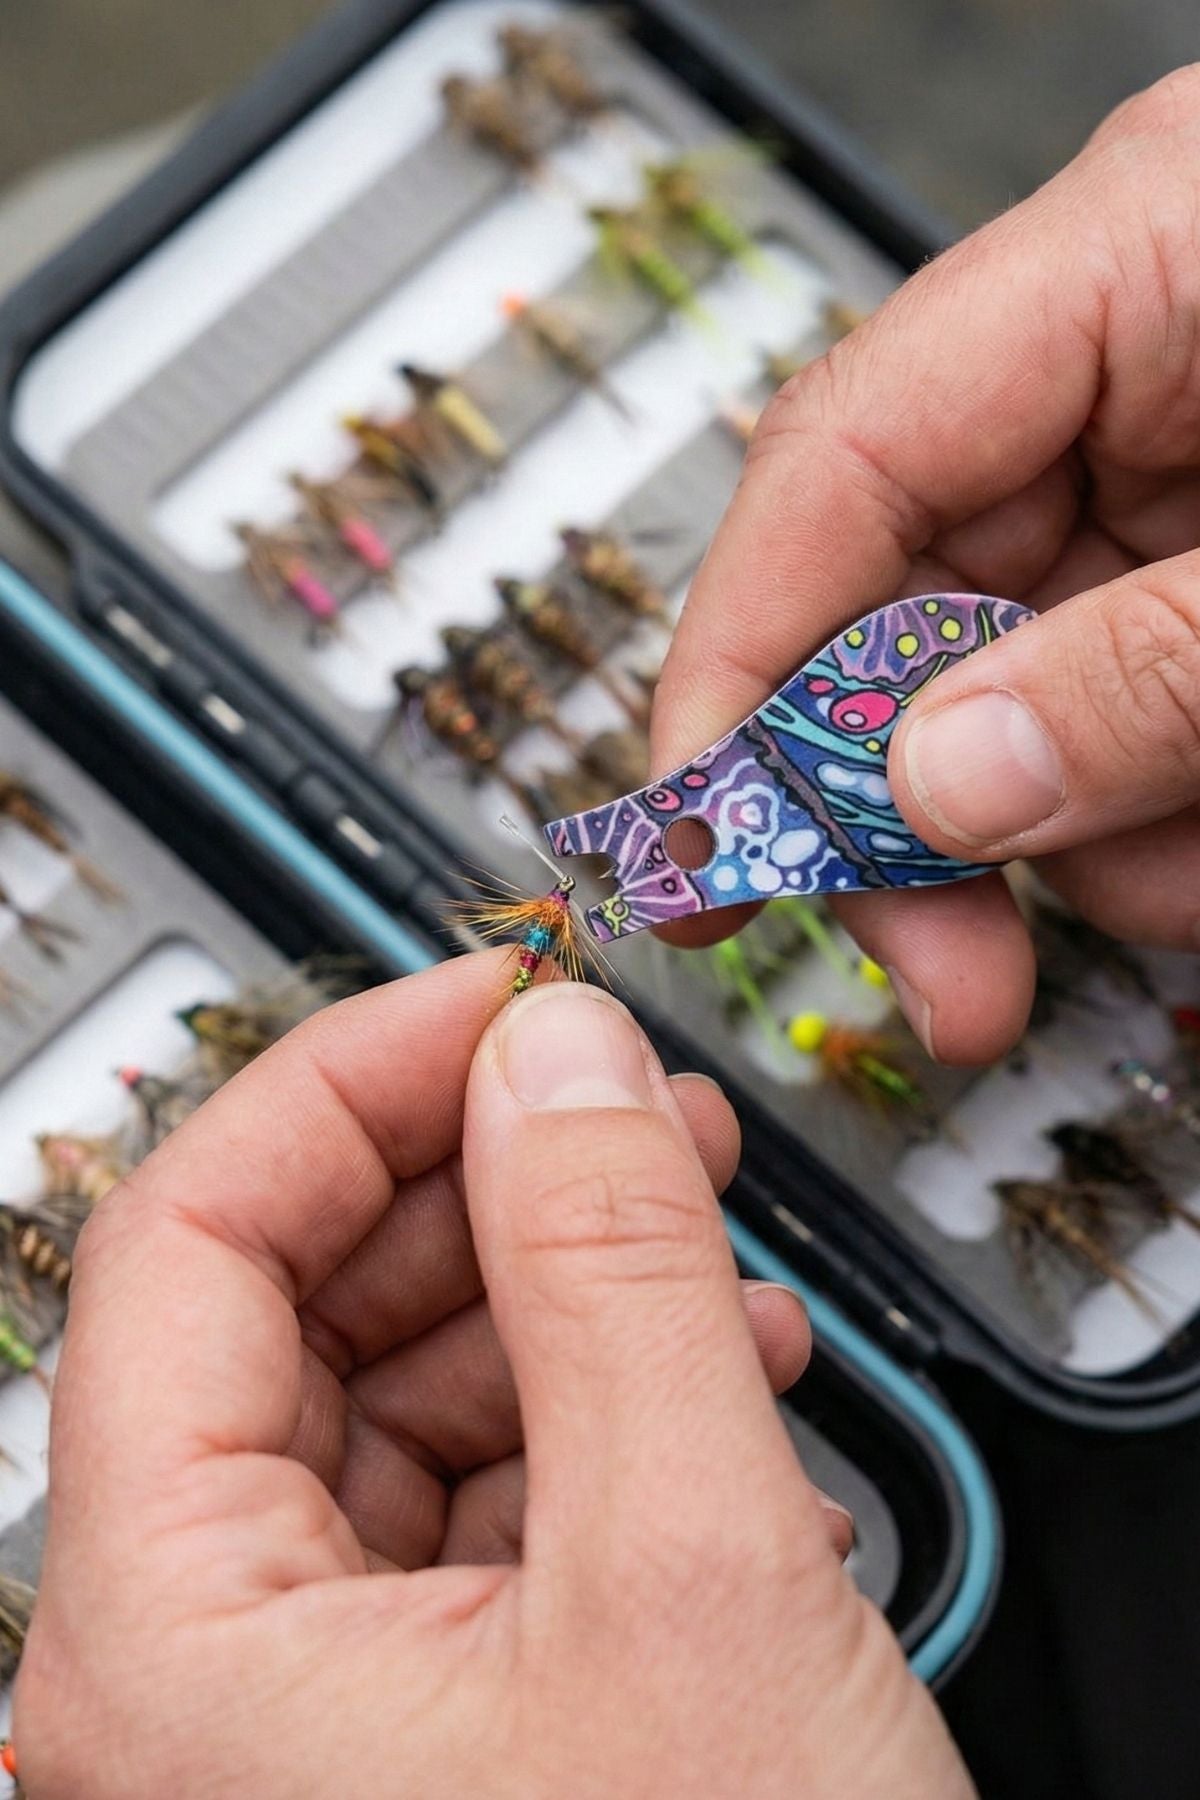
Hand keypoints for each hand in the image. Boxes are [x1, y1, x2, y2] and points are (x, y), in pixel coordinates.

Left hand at [15, 956, 968, 1798]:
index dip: (345, 1078)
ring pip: (398, 1405)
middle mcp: (197, 1690)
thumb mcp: (689, 1574)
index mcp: (164, 1651)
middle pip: (297, 1314)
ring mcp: (310, 1722)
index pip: (186, 1240)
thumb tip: (554, 1056)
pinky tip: (702, 1375)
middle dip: (476, 1178)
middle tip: (612, 1099)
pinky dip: (588, 1416)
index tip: (488, 999)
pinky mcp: (426, 1740)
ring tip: (689, 1229)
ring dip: (553, 1290)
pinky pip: (472, 1511)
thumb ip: (604, 1269)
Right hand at [654, 66, 1199, 1063]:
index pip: (837, 462)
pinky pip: (1137, 734)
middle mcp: (1130, 364)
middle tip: (953, 984)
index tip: (706, 847)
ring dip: (1108, 844)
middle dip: (930, 819)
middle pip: (911, 608)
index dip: (743, 666)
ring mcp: (1181, 482)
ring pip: (1028, 707)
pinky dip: (1183, 832)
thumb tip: (934, 792)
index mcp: (1137, 256)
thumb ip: (1143, 674)